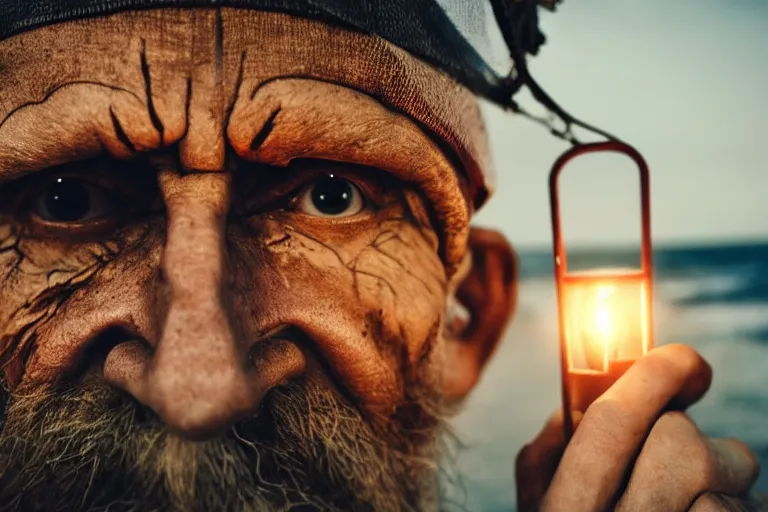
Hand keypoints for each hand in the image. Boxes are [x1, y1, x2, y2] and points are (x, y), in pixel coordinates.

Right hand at [515, 344, 759, 511]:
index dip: (653, 375)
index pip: (611, 423)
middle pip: (680, 443)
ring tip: (690, 505)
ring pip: (731, 477)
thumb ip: (551, 450)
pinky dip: (735, 509)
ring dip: (720, 479)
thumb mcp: (539, 509)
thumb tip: (595, 395)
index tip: (684, 362)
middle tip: (677, 451)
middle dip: (685, 433)